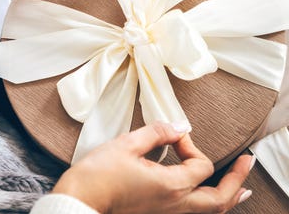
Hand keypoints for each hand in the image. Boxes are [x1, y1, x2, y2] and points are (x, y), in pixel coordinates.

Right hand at [53, 122, 253, 213]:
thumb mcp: (128, 144)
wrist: (82, 199)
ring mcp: (167, 212)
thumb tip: (179, 125)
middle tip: (248, 162)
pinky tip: (212, 199)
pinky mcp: (158, 213)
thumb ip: (158, 132)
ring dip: (230, 197)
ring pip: (210, 212)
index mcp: (170, 186)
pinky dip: (211, 206)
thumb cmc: (100, 173)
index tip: (174, 134)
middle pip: (219, 199)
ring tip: (243, 188)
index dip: (190, 143)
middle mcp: (174, 205)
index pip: (199, 164)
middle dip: (237, 180)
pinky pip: (195, 213)